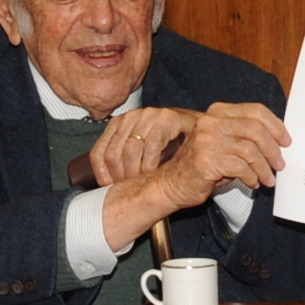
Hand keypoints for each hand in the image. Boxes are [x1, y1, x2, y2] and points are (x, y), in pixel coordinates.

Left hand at [81, 105, 200, 188]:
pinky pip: (152, 146)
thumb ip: (124, 162)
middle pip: (112, 155)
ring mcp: (149, 115)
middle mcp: (131, 116)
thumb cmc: (173, 147)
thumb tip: (105, 186)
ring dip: (136, 173)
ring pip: (129, 150)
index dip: (104, 176)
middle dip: (121, 178)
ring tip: (144, 182)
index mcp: (119, 124)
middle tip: (132, 189)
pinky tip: (156, 172)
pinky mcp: (168, 118)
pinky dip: (152, 164)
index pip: (99, 154)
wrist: (204, 133)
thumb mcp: (142, 153)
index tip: (113, 189)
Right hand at [101, 102, 290, 247]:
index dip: (275, 125)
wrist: (170, 184)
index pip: (254, 110)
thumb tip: (277, 143)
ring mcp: (207, 140)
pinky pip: (240, 167)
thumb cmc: (201, 167)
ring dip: (264, 167)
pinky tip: (253, 183)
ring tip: (269, 179)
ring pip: (250, 150)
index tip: (286, 140)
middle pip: (255, 129)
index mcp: (217, 113)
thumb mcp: (224, 145)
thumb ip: (244, 138)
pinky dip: (252, 176)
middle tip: (280, 164)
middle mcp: (211, 122)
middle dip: (273, 148)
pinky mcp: (206, 160)